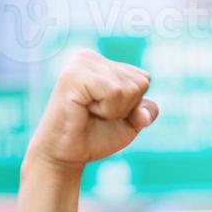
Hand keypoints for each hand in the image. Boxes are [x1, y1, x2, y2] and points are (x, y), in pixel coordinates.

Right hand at [24, 50, 158, 174]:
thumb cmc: (94, 136)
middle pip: (140, 83)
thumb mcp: (130, 123)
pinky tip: (85, 110)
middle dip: (124, 108)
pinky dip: (107, 110)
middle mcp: (90, 57)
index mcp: (102, 63)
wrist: (66, 154)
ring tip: (89, 112)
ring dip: (114, 110)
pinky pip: (115, 92)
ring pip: (129, 88)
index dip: (132, 105)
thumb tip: (144, 113)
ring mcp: (81, 63)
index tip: (106, 112)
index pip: (144, 79)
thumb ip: (145, 111)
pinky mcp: (74, 75)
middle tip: (96, 114)